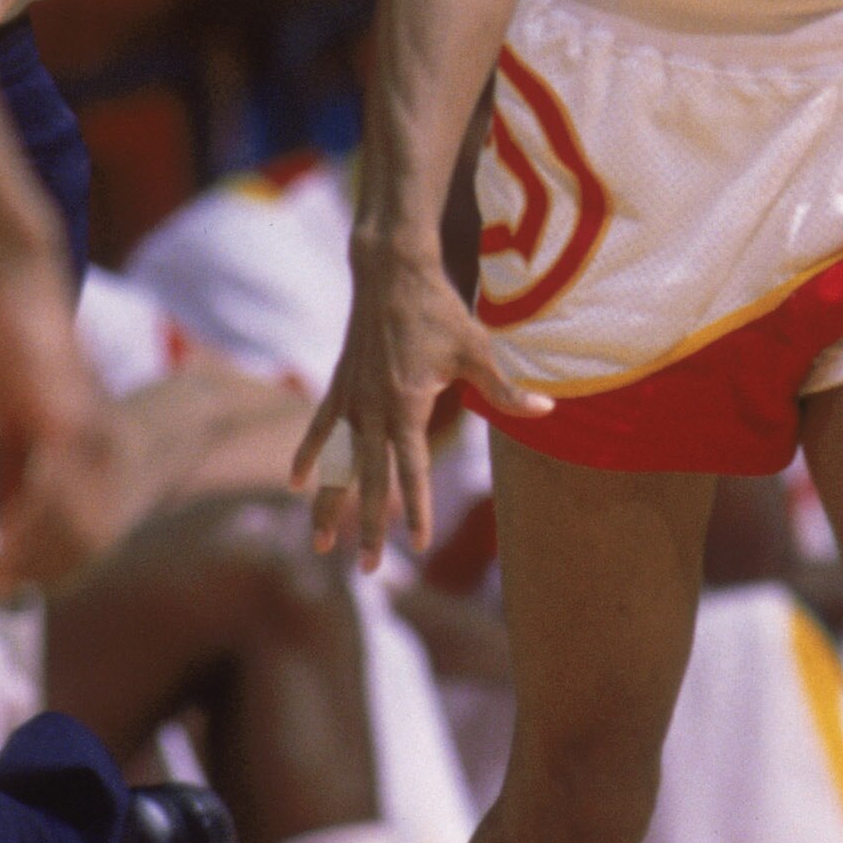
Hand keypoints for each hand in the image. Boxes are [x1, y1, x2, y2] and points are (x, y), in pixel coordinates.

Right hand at [0, 251, 131, 595]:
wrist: (21, 295)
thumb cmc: (12, 357)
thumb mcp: (8, 431)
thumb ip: (10, 480)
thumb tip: (2, 532)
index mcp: (97, 456)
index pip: (90, 538)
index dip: (52, 571)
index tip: (9, 589)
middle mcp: (106, 454)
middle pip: (88, 544)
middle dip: (42, 574)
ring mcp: (92, 441)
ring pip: (77, 529)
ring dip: (34, 561)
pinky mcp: (66, 424)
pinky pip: (52, 494)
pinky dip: (28, 529)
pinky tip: (5, 544)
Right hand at [291, 230, 548, 567]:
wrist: (391, 272)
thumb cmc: (439, 310)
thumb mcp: (477, 348)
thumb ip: (506, 389)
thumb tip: (547, 411)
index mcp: (406, 405)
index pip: (414, 470)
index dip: (418, 509)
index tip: (419, 545)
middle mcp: (372, 410)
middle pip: (372, 481)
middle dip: (370, 527)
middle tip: (367, 570)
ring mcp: (351, 400)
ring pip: (338, 466)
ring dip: (329, 506)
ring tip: (321, 545)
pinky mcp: (339, 386)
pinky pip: (319, 430)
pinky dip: (308, 456)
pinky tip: (295, 484)